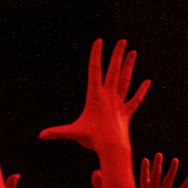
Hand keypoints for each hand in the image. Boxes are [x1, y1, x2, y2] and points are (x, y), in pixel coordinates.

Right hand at [38, 39, 147, 154]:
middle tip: (122, 41)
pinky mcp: (127, 112)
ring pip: (125, 80)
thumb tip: (41, 135)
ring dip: (129, 66)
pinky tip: (147, 82)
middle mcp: (109, 95)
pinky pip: (135, 99)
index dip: (96, 54)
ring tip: (133, 52)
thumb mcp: (73, 133)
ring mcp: (119, 103)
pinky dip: (141, 91)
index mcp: (95, 95)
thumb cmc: (93, 139)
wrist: (112, 146)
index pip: (95, 70)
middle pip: (114, 70)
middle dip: (117, 54)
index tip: (99, 41)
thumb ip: (57, 132)